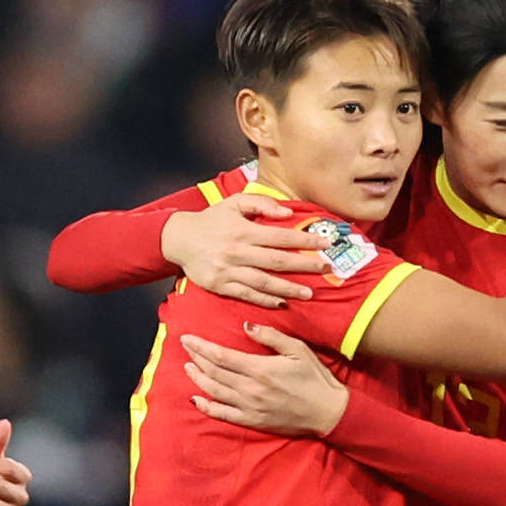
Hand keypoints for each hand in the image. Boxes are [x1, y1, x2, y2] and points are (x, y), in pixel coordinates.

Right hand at [158, 192, 323, 306]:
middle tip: (325, 269)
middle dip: (304, 265)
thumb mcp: (234, 202)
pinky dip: (265, 300)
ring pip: (264, 282)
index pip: (281, 237)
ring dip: (288, 289)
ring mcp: (228, 271)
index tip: (326, 244)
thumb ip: (261, 204)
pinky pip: (246, 295)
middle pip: (277, 261)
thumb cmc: (211, 220)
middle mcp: (237, 251)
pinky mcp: (220, 285)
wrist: (179, 239)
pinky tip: (281, 303)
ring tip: (309, 293)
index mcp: (243, 230)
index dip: (305, 241)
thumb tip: (288, 212)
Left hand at [183, 325, 346, 436]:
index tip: (188, 338)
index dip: (201, 346)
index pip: (221, 356)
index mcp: (260, 368)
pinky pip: (222, 414)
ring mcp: (249, 407)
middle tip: (184, 347)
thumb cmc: (315, 378)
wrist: (328, 412)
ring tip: (187, 366)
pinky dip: (206, 406)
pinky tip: (195, 398)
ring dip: (197, 378)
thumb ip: (271, 336)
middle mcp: (250, 389)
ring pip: (214, 391)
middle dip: (196, 358)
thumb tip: (246, 326)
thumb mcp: (298, 350)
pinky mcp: (252, 421)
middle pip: (213, 371)